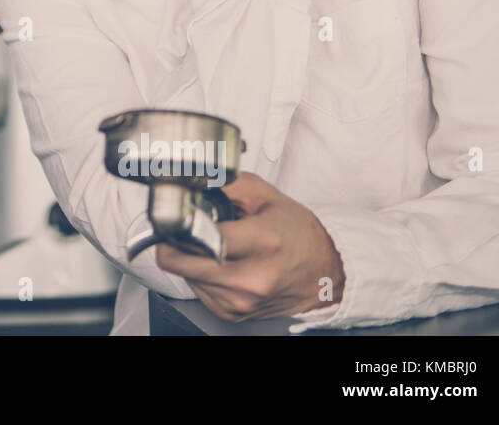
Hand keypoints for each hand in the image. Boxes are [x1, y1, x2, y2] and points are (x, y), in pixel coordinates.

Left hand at [154, 173, 345, 321]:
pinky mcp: (232, 314)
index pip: (197, 236)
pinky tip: (222, 265)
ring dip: (189, 259)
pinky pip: (196, 290)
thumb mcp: (266, 196)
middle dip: (172, 241)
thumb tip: (191, 183)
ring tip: (214, 247)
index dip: (176, 224)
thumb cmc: (299, 235)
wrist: (326, 275)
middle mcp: (249, 277)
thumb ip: (226, 184)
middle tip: (182, 229)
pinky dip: (201, 275)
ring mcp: (239, 300)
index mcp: (261, 242)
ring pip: (183, 275)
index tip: (173, 216)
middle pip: (177, 261)